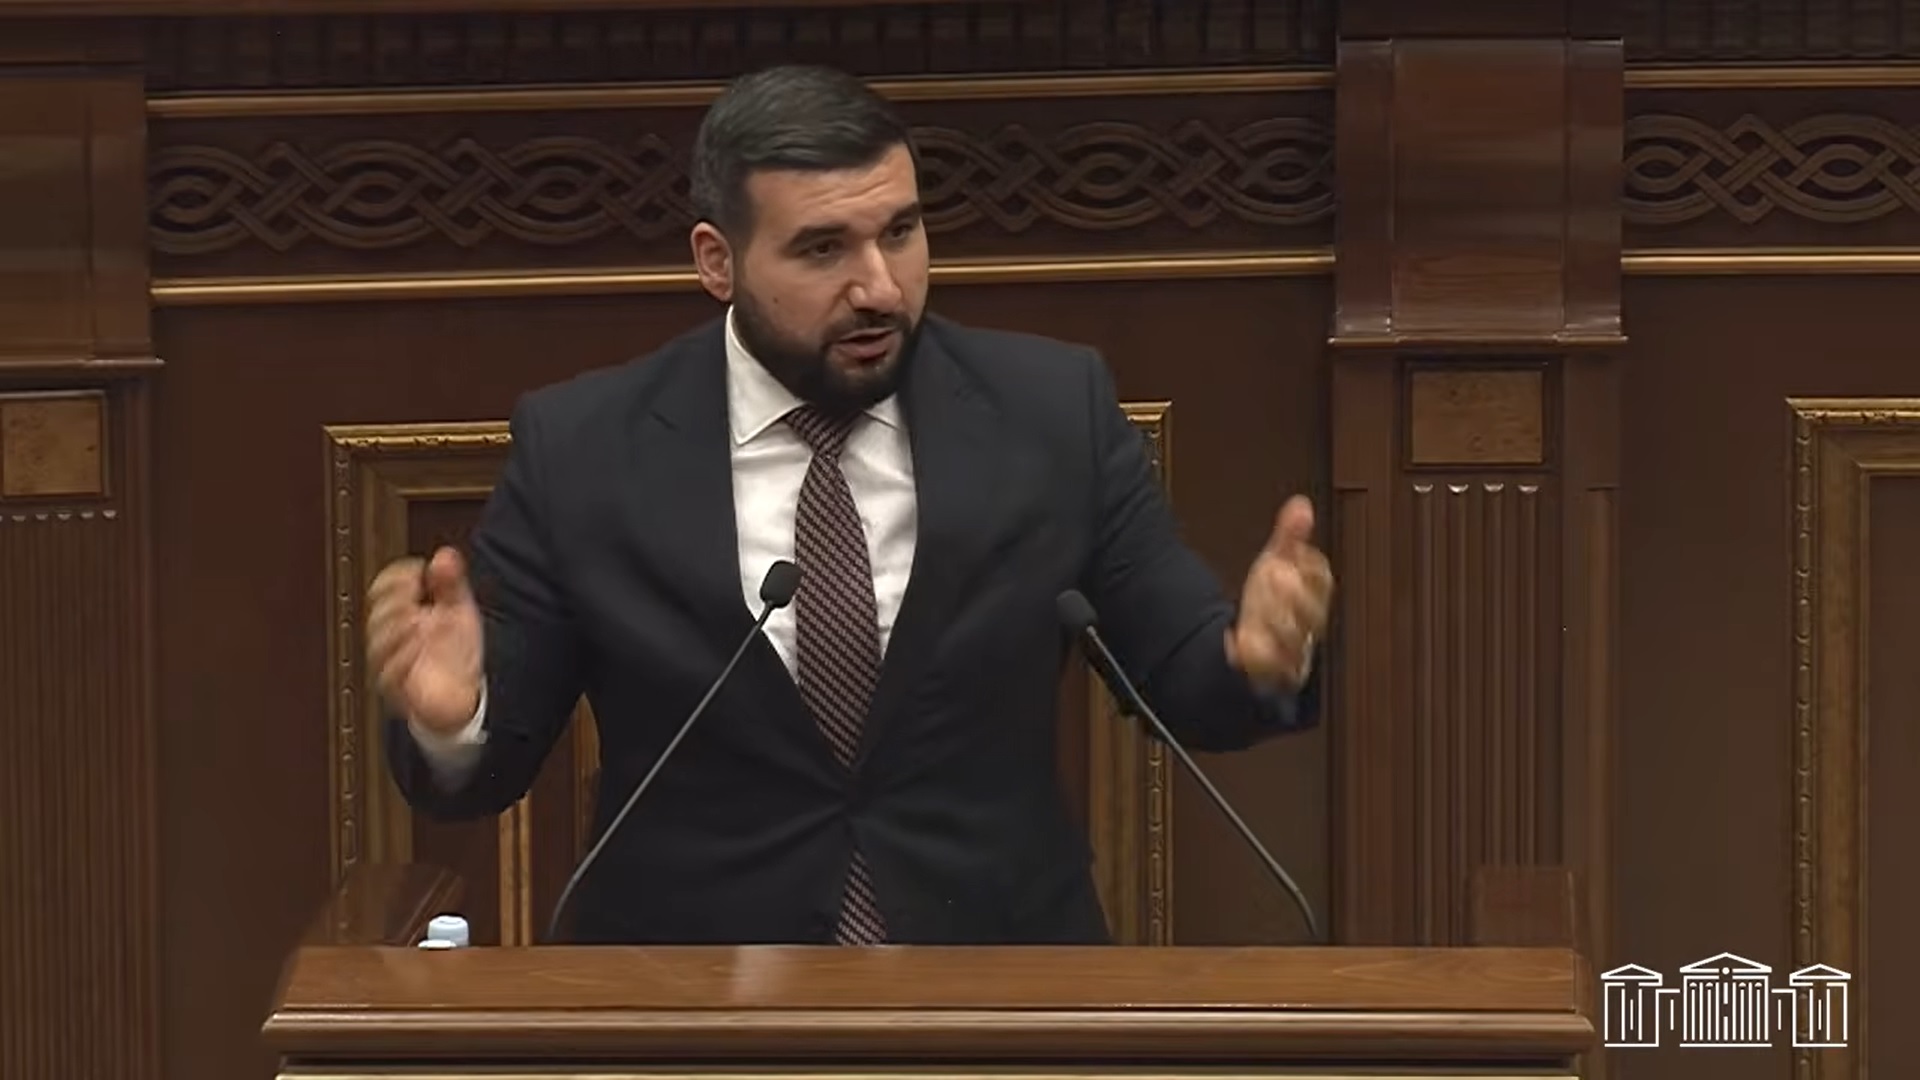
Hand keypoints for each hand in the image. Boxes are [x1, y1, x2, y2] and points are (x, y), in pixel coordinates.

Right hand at [365, 546, 483, 733]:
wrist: (463, 696)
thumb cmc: (456, 654)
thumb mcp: (459, 612)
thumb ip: (451, 584)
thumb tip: (445, 555)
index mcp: (402, 615)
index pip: (383, 590)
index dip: (395, 577)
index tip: (416, 570)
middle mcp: (393, 639)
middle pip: (378, 614)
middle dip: (394, 599)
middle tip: (413, 591)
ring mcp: (393, 663)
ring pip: (379, 643)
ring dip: (396, 626)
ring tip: (415, 616)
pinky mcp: (399, 689)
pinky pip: (391, 673)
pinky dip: (403, 655)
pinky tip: (418, 642)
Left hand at [1226, 495, 1333, 689]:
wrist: (1249, 650)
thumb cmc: (1270, 605)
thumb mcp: (1275, 565)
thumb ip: (1289, 538)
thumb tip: (1301, 504)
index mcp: (1312, 599)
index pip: (1321, 580)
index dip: (1306, 566)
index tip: (1285, 555)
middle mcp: (1306, 628)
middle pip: (1311, 611)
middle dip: (1292, 590)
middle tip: (1273, 573)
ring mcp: (1291, 652)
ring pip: (1293, 638)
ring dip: (1275, 616)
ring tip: (1257, 601)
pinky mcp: (1271, 673)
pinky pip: (1269, 665)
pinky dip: (1255, 650)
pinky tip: (1241, 638)